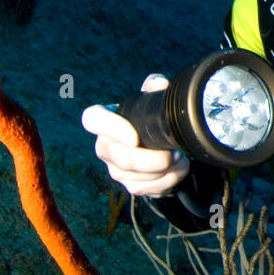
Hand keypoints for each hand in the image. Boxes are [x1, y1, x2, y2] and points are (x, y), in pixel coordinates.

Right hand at [81, 73, 189, 196]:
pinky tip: (178, 171)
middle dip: (150, 159)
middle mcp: (105, 145)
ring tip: (180, 160)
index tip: (135, 138)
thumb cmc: (153, 117)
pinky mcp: (129, 185)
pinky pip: (142, 190)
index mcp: (106, 119)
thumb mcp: (155, 98)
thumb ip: (155, 87)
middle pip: (119, 157)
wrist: (165, 141)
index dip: (110, 129)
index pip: (92, 119)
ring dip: (163, 172)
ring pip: (131, 177)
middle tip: (173, 153)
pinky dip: (165, 183)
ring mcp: (115, 168)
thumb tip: (159, 84)